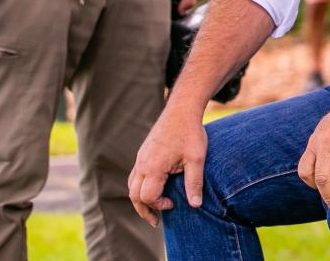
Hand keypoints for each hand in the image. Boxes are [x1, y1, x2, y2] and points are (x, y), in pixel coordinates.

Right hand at [128, 105, 207, 226]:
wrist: (182, 109)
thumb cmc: (190, 133)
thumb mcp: (197, 158)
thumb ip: (194, 182)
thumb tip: (195, 205)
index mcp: (153, 167)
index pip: (147, 197)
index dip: (159, 205)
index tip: (173, 204)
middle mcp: (142, 163)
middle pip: (134, 195)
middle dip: (144, 210)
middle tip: (156, 220)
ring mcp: (140, 157)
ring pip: (132, 185)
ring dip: (140, 199)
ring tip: (154, 208)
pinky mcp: (143, 152)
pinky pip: (135, 175)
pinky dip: (141, 187)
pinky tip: (155, 188)